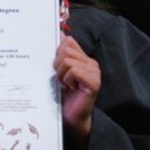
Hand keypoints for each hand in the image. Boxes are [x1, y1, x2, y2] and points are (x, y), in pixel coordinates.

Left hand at [54, 34, 100, 149]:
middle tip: (59, 78)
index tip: (55, 65)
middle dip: (56, 63)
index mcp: (84, 59)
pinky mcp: (94, 82)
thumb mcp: (58, 71)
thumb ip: (60, 54)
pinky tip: (69, 88)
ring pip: (68, 60)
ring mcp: (94, 72)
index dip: (57, 50)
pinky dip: (66, 79)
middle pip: (66, 49)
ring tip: (64, 84)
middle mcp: (91, 63)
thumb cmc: (63, 95)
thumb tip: (60, 33)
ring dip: (60, 73)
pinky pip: (74, 70)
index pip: (68, 42)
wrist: (71, 117)